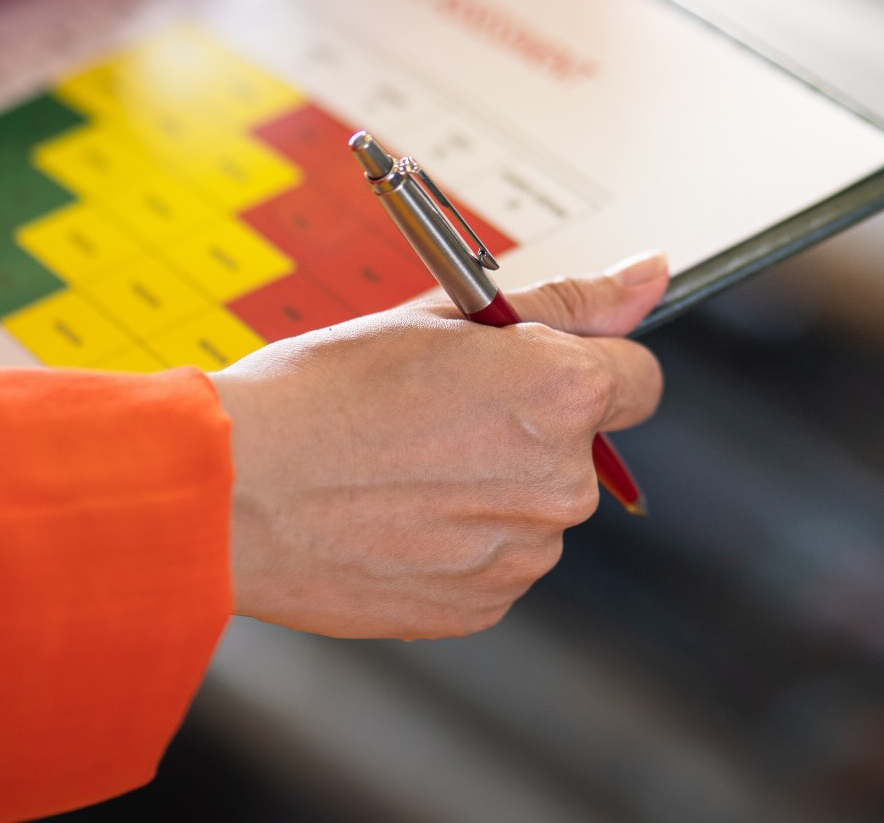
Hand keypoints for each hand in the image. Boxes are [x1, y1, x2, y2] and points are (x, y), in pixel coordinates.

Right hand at [209, 252, 667, 639]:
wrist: (235, 489)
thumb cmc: (323, 390)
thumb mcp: (445, 317)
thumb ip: (564, 303)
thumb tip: (648, 276)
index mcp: (564, 392)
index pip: (638, 378)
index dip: (586, 364)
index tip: (535, 369)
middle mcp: (562, 480)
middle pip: (579, 447)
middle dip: (526, 428)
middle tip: (433, 414)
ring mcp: (524, 553)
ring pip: (533, 509)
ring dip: (489, 488)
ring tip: (399, 468)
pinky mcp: (483, 606)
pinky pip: (494, 563)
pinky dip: (457, 542)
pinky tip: (393, 516)